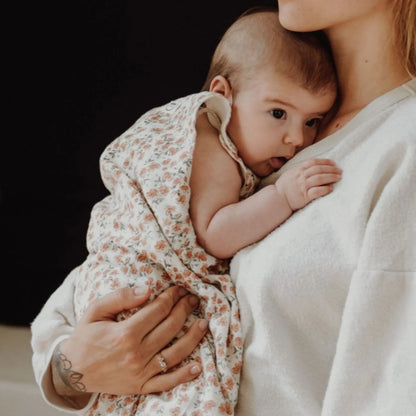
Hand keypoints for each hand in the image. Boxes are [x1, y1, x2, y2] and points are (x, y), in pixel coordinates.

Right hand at [53, 285, 207, 400]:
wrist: (72, 371)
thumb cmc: (85, 337)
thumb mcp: (96, 311)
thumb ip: (121, 297)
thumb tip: (147, 289)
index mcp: (125, 333)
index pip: (158, 310)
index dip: (172, 297)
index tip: (179, 289)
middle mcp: (136, 354)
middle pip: (170, 327)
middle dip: (184, 309)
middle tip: (192, 299)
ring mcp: (141, 373)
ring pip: (175, 353)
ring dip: (193, 337)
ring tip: (203, 323)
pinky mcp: (141, 386)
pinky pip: (167, 382)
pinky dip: (184, 375)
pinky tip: (198, 366)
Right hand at [275, 158, 341, 210]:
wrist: (278, 199)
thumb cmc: (284, 187)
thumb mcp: (290, 174)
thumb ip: (299, 169)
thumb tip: (311, 166)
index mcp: (298, 170)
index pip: (313, 162)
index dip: (324, 161)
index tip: (333, 163)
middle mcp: (301, 177)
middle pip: (318, 169)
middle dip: (331, 169)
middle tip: (339, 171)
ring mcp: (303, 186)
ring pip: (319, 178)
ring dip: (330, 177)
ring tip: (338, 178)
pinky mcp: (305, 196)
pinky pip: (316, 191)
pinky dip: (324, 189)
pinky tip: (330, 189)